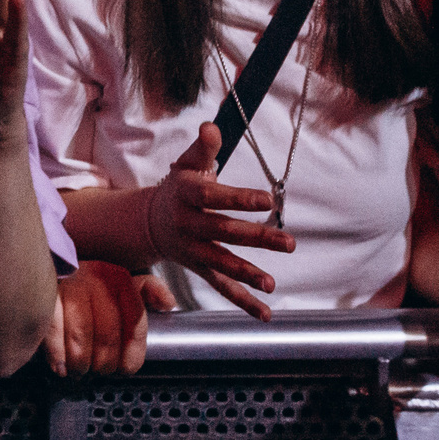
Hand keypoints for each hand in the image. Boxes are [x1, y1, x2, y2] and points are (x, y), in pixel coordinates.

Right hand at [43, 259, 176, 376]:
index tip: (125, 368)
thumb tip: (168, 303)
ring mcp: (69, 285)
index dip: (132, 352)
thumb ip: (149, 291)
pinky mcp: (45, 295)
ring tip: (80, 370)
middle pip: (108, 332)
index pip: (135, 321)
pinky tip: (61, 367)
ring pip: (81, 334)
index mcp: (118, 278)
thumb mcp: (123, 282)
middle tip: (99, 371)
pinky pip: (54, 330)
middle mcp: (95, 277)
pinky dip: (57, 354)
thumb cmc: (89, 285)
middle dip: (104, 361)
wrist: (49, 268)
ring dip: (81, 361)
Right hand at [146, 123, 294, 319]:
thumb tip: (212, 126)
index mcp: (186, 195)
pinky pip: (221, 287)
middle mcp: (188, 225)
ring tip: (271, 284)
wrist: (149, 222)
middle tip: (288, 243)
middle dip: (257, 238)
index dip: (238, 198)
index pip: (213, 197)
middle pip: (224, 232)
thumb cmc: (178, 187)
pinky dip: (242, 302)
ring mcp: (194, 250)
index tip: (267, 199)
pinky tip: (265, 313)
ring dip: (247, 274)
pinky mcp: (200, 269)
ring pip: (222, 263)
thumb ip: (203, 148)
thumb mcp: (186, 164)